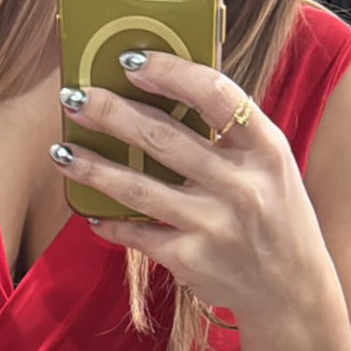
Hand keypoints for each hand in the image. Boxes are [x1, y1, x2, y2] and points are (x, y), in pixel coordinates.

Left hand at [53, 50, 329, 324]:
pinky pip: (136, 234)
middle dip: (111, 114)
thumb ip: (231, 132)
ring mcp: (213, 225)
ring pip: (138, 188)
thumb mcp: (270, 165)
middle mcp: (240, 185)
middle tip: (73, 98)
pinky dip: (109, 222)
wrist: (290, 289)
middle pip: (164, 139)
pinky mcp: (190, 260)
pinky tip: (89, 211)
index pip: (215, 95)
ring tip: (60, 151)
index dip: (170, 73)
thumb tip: (167, 88)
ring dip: (92, 167)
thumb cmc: (273, 214)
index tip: (130, 61)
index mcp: (265, 149)